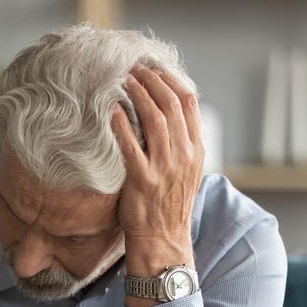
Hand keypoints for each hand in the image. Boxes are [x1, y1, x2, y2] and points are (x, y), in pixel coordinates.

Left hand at [112, 65, 204, 271]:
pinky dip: (121, 125)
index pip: (189, 103)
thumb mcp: (185, 170)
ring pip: (155, 120)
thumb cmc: (168, 203)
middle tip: (134, 68)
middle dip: (152, 81)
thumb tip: (167, 111)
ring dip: (138, 95)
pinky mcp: (143, 180)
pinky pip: (131, 146)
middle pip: (171, 105)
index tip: (153, 68)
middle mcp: (184, 155)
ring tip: (123, 80)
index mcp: (196, 149)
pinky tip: (110, 110)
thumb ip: (180, 142)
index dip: (170, 80)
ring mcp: (165, 167)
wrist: (163, 238)